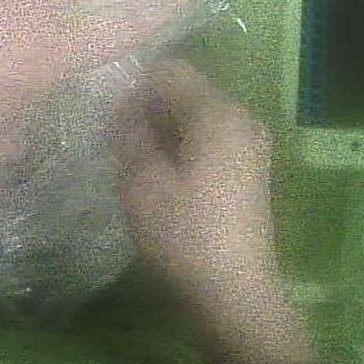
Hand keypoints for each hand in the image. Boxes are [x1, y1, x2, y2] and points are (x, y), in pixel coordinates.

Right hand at [114, 60, 306, 363]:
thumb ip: (129, 132)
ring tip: (140, 170)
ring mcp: (250, 145)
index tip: (112, 129)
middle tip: (120, 151)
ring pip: (193, 117)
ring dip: (162, 133)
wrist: (232, 292)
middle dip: (147, 112)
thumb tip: (126, 108)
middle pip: (183, 91)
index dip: (132, 91)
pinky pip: (207, 139)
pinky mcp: (249, 169)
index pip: (167, 71)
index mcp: (218, 114)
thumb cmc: (182, 234)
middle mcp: (241, 119)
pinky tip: (165, 184)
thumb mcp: (140, 180)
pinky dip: (181, 149)